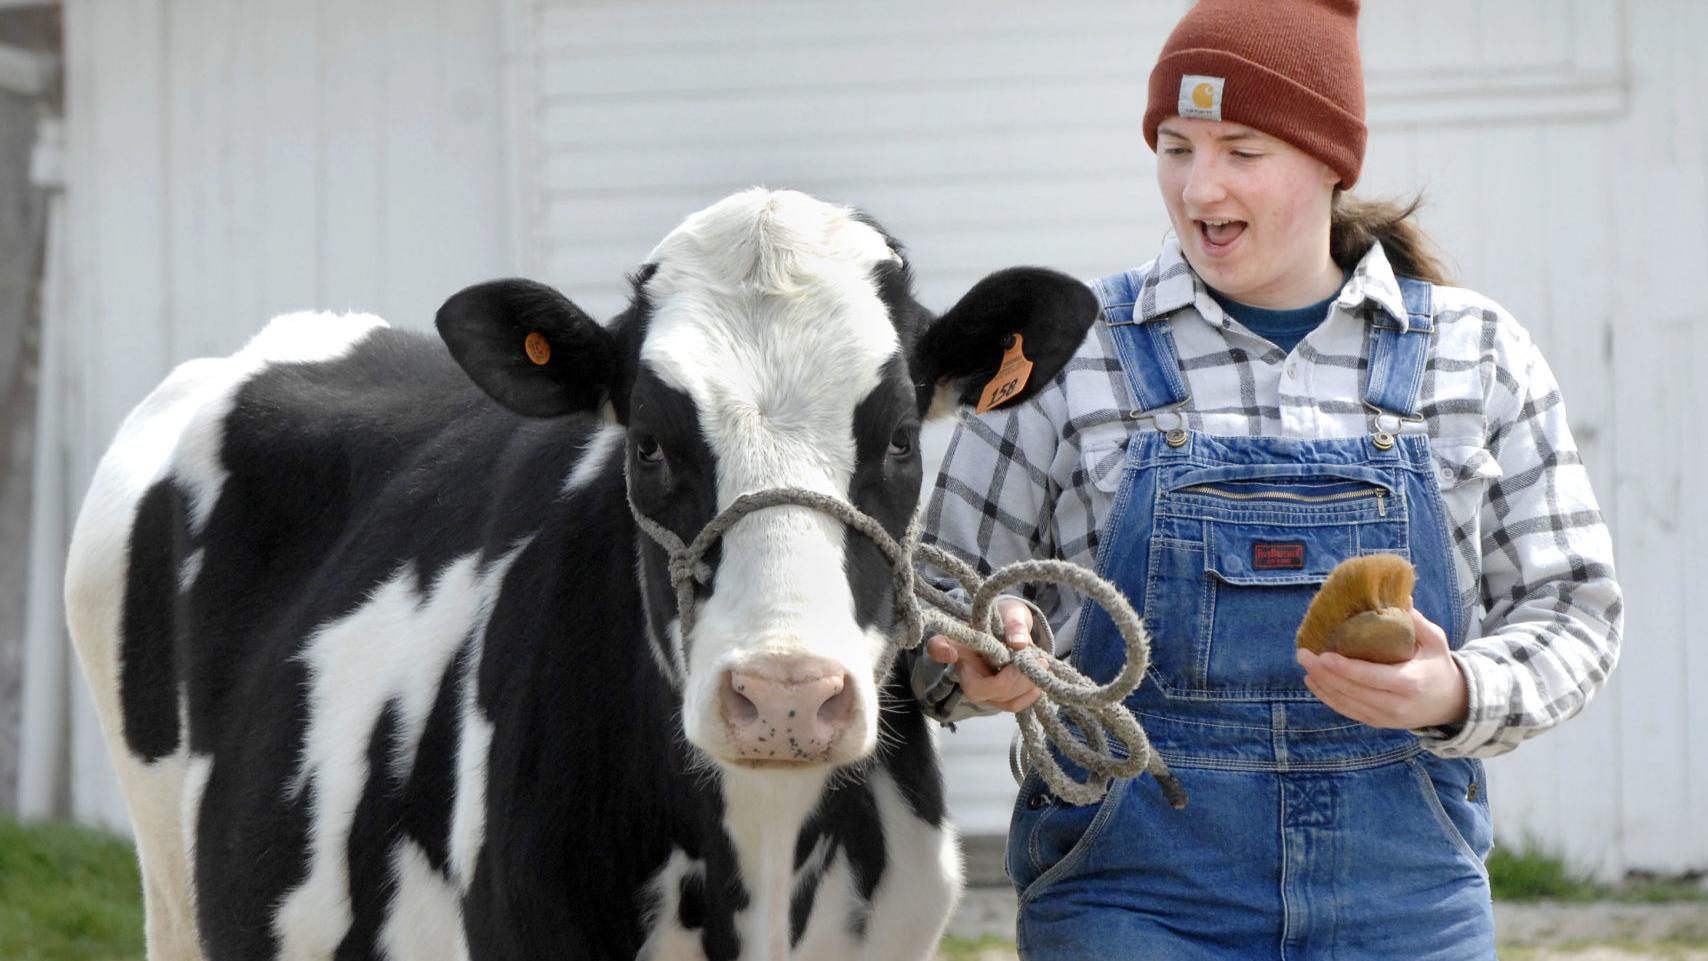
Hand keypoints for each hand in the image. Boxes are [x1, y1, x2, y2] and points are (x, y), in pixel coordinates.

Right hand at [925, 597, 1043, 712]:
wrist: (1017, 634)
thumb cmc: (1007, 619)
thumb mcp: (1012, 613)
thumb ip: (1014, 622)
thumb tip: (1018, 643)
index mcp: (962, 644)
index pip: (938, 647)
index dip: (940, 651)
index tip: (951, 651)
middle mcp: (966, 671)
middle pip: (976, 690)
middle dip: (1007, 682)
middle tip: (1031, 660)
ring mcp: (983, 689)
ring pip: (999, 700)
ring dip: (1024, 686)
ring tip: (1041, 664)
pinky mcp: (999, 699)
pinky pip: (1013, 705)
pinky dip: (1029, 695)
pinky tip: (1038, 681)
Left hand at [1296, 607, 1467, 728]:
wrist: (1453, 703)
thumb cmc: (1439, 666)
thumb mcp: (1435, 640)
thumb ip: (1416, 620)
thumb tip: (1399, 595)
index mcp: (1410, 682)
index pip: (1371, 677)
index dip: (1344, 668)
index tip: (1323, 655)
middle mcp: (1396, 705)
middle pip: (1352, 691)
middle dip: (1324, 673)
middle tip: (1303, 654)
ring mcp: (1386, 718)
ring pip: (1346, 703)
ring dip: (1322, 685)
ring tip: (1305, 665)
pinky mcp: (1378, 723)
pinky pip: (1348, 711)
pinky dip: (1329, 697)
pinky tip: (1314, 682)